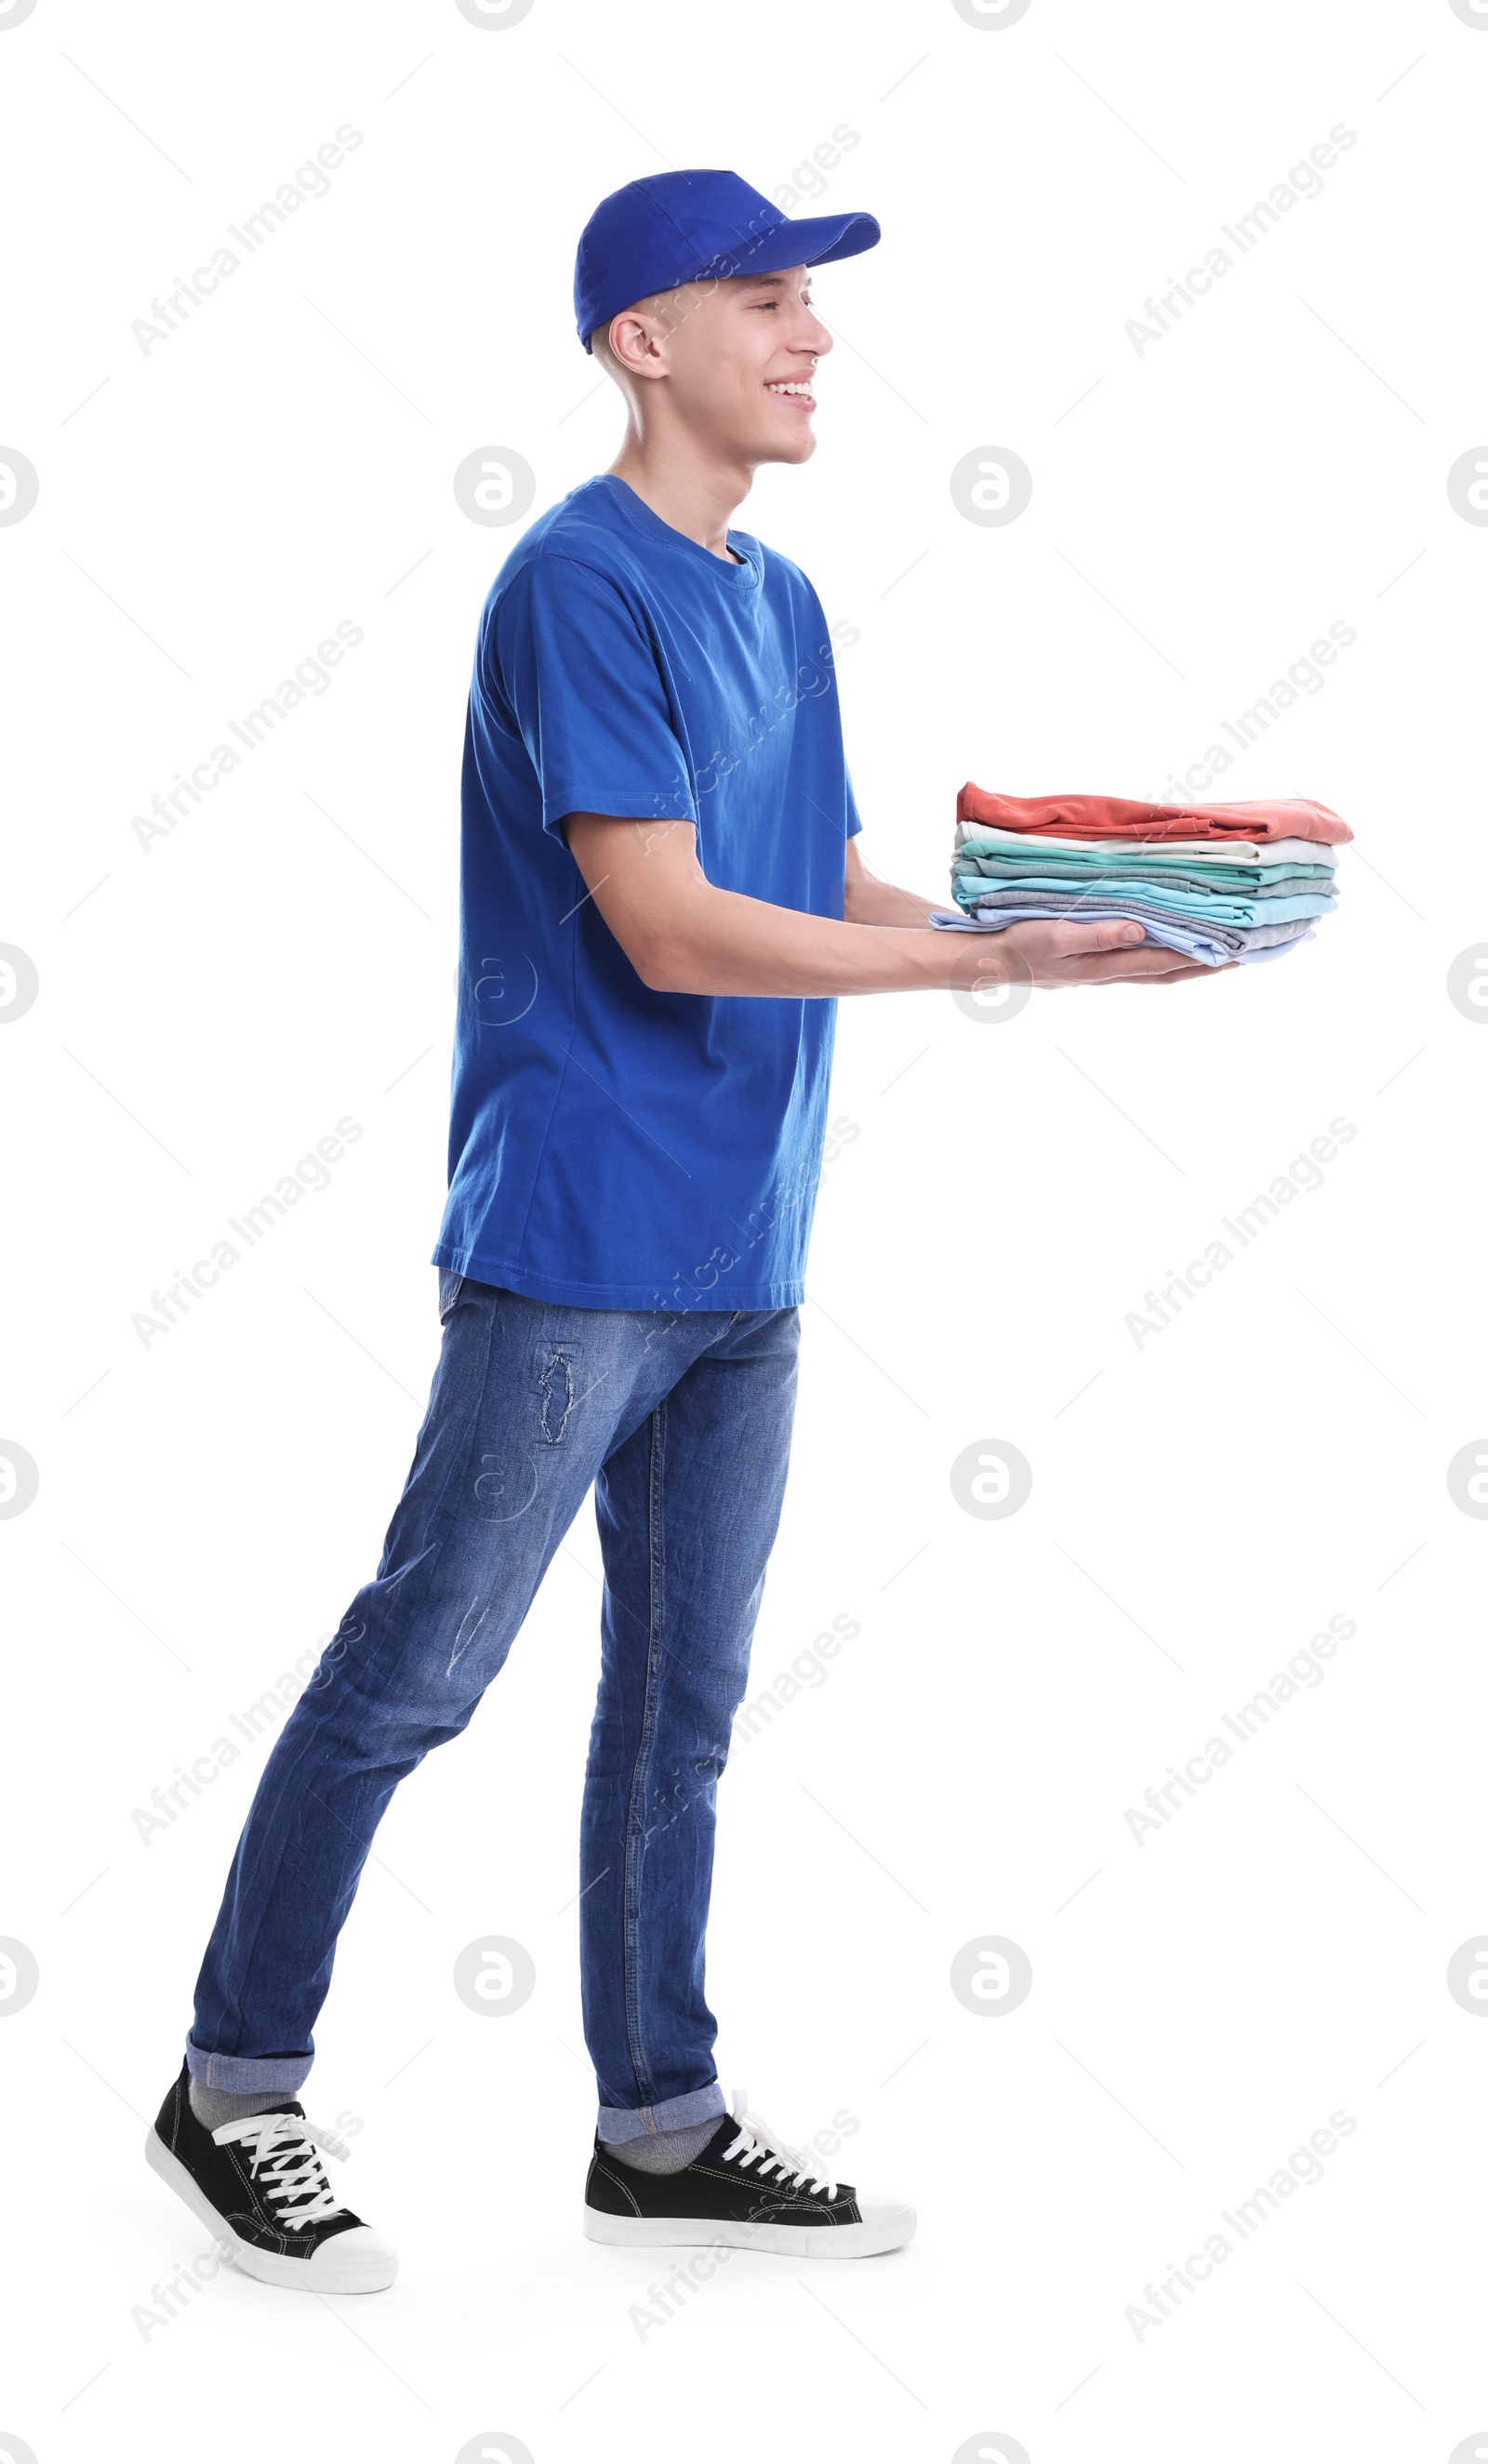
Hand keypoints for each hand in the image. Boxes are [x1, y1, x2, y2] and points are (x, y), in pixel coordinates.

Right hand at [950, 918, 1234, 990]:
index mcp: (1105, 966)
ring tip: (1220, 954)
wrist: (989, 961)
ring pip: (1158, 969)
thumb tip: (1140, 930)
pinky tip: (1173, 947)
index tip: (1234, 951)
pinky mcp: (1094, 962)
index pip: (1165, 962)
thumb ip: (1098, 933)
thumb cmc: (1020, 946)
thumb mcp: (1056, 935)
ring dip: (1189, 963)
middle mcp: (1111, 971)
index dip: (1201, 957)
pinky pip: (1140, 961)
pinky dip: (1164, 957)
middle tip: (1244, 956)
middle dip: (1207, 965)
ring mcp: (1104, 969)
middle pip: (1171, 972)